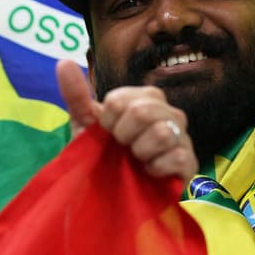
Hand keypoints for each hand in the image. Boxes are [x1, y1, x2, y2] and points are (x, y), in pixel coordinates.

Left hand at [56, 59, 196, 181]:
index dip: (107, 122)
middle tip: (122, 147)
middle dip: (122, 135)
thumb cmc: (106, 155)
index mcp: (145, 98)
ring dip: (139, 152)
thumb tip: (63, 61)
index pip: (120, 100)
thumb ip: (77, 95)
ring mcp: (183, 136)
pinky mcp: (191, 162)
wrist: (118, 193)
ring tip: (137, 159)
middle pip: (142, 112)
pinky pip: (176, 158)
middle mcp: (169, 112)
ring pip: (161, 133)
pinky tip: (149, 172)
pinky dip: (155, 169)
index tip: (108, 133)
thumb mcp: (87, 126)